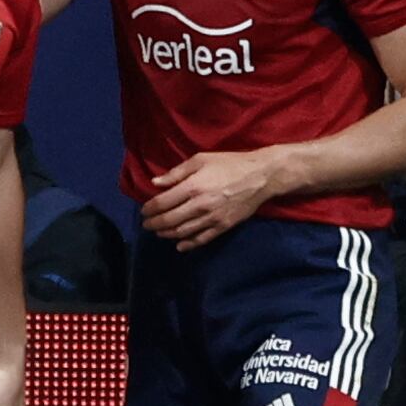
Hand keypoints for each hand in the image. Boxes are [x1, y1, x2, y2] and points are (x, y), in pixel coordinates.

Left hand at [140, 149, 277, 249]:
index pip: (162, 203)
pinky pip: (202, 239)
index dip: (149, 209)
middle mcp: (200, 205)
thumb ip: (176, 173)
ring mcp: (213, 218)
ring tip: (159, 232)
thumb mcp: (201, 160)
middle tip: (146, 224)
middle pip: (169, 220)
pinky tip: (179, 245)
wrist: (262, 176)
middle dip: (154, 224)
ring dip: (167, 234)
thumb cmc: (230, 164)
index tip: (144, 211)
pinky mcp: (224, 226)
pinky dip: (188, 244)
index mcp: (192, 187)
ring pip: (183, 232)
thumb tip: (155, 182)